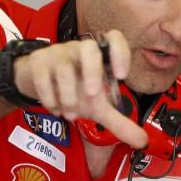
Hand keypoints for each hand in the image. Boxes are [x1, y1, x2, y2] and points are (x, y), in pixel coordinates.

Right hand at [14, 29, 146, 148]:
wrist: (37, 83)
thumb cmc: (73, 90)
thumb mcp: (97, 107)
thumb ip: (119, 122)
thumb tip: (142, 141)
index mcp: (99, 57)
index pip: (114, 38)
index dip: (120, 52)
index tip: (121, 75)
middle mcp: (80, 50)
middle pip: (89, 47)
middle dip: (93, 72)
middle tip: (93, 96)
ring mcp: (58, 54)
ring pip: (64, 67)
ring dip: (68, 96)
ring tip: (71, 114)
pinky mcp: (38, 62)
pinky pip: (43, 77)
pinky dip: (50, 98)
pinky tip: (55, 110)